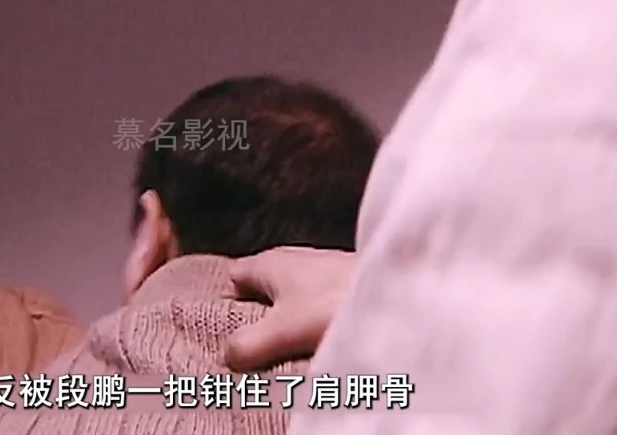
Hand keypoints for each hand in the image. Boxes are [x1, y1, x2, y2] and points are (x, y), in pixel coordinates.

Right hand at [224, 247, 355, 370]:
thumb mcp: (281, 331)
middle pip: (260, 290)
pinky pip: (315, 307)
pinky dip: (311, 325)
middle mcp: (292, 260)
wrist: (397, 299)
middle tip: (248, 349)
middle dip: (253, 318)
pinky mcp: (345, 285)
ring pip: (289, 300)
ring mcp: (321, 271)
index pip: (231, 278)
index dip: (222, 304)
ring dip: (285, 324)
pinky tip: (315, 345)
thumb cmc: (334, 305)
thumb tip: (225, 356)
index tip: (219, 333)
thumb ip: (246, 345)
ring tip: (281, 352)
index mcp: (269, 263)